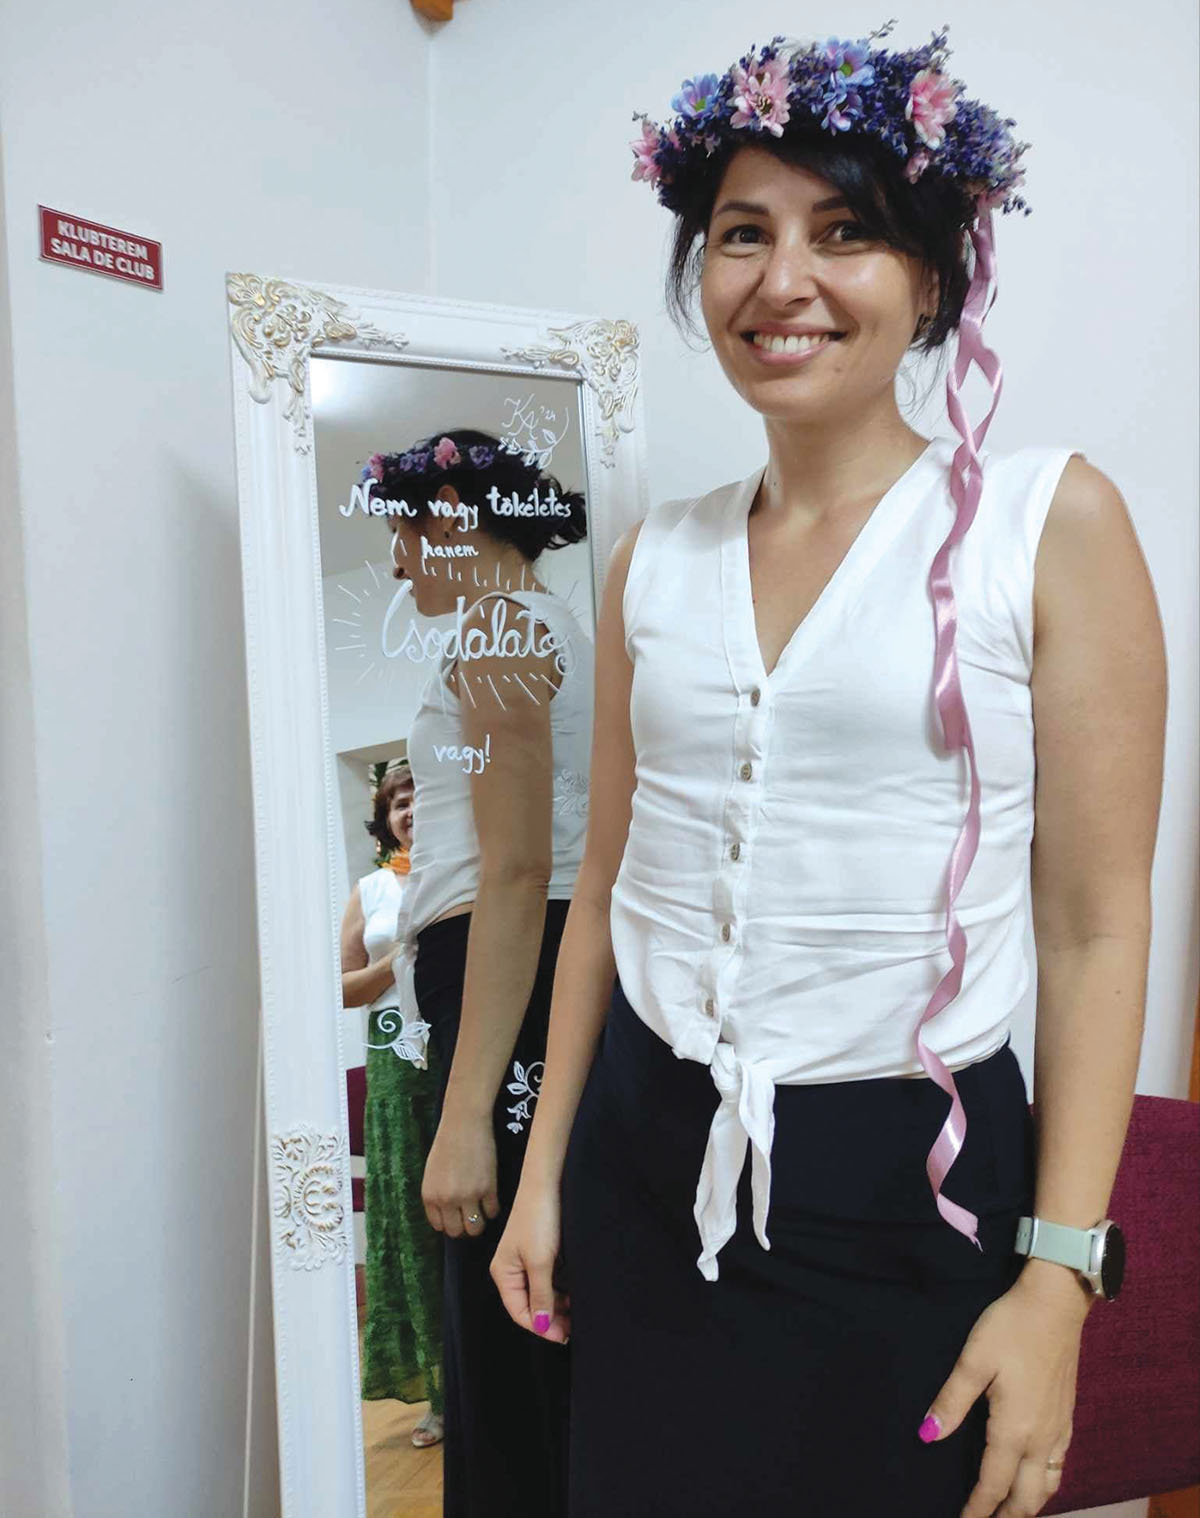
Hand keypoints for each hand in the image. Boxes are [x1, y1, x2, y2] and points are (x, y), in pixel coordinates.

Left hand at [421, 1110, 499, 1238]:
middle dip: (464, 1227)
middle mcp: (447, 1200)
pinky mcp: (488, 1189)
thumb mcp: (433, 1172)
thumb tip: (448, 1215)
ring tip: (482, 1211)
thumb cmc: (447, 1142)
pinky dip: (493, 1208)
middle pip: (457, 1232)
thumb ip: (437, 1195)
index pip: (440, 1227)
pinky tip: (492, 1198)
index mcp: (430, 1196)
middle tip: (472, 1216)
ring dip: (479, 1222)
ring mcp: (468, 1196)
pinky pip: (492, 1212)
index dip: (450, 1223)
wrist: (465, 1122)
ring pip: (476, 1228)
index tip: (457, 1217)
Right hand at [489, 1179, 570, 1344]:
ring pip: (540, 1293)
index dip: (540, 1327)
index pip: (519, 1312)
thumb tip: (542, 1326)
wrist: (548, 1182)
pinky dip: (560, 1289)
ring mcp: (526, 1260)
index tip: (563, 1336)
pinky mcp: (540, 1251)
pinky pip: (548, 1279)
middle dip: (550, 1318)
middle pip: (529, 1304)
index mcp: (503, 1273)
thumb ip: (541, 1295)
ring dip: (557, 1305)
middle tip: (573, 1328)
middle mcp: (511, 1269)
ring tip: (576, 1313)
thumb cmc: (539, 1219)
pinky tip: (574, 1294)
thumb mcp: (540, 1262)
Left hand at [919, 1266, 1089, 1516]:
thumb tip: (927, 1436)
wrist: (1056, 1303)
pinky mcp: (1068, 1416)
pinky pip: (1060, 1466)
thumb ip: (951, 1400)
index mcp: (1015, 1430)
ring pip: (1049, 1485)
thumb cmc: (1011, 1327)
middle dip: (1007, 1516)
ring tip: (1009, 1510)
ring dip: (1029, 1504)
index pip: (994, 1484)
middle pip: (1028, 1497)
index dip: (978, 1509)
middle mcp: (1042, 1439)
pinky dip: (1046, 1483)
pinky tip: (1037, 1477)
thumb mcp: (974, 1359)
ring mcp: (1060, 1429)